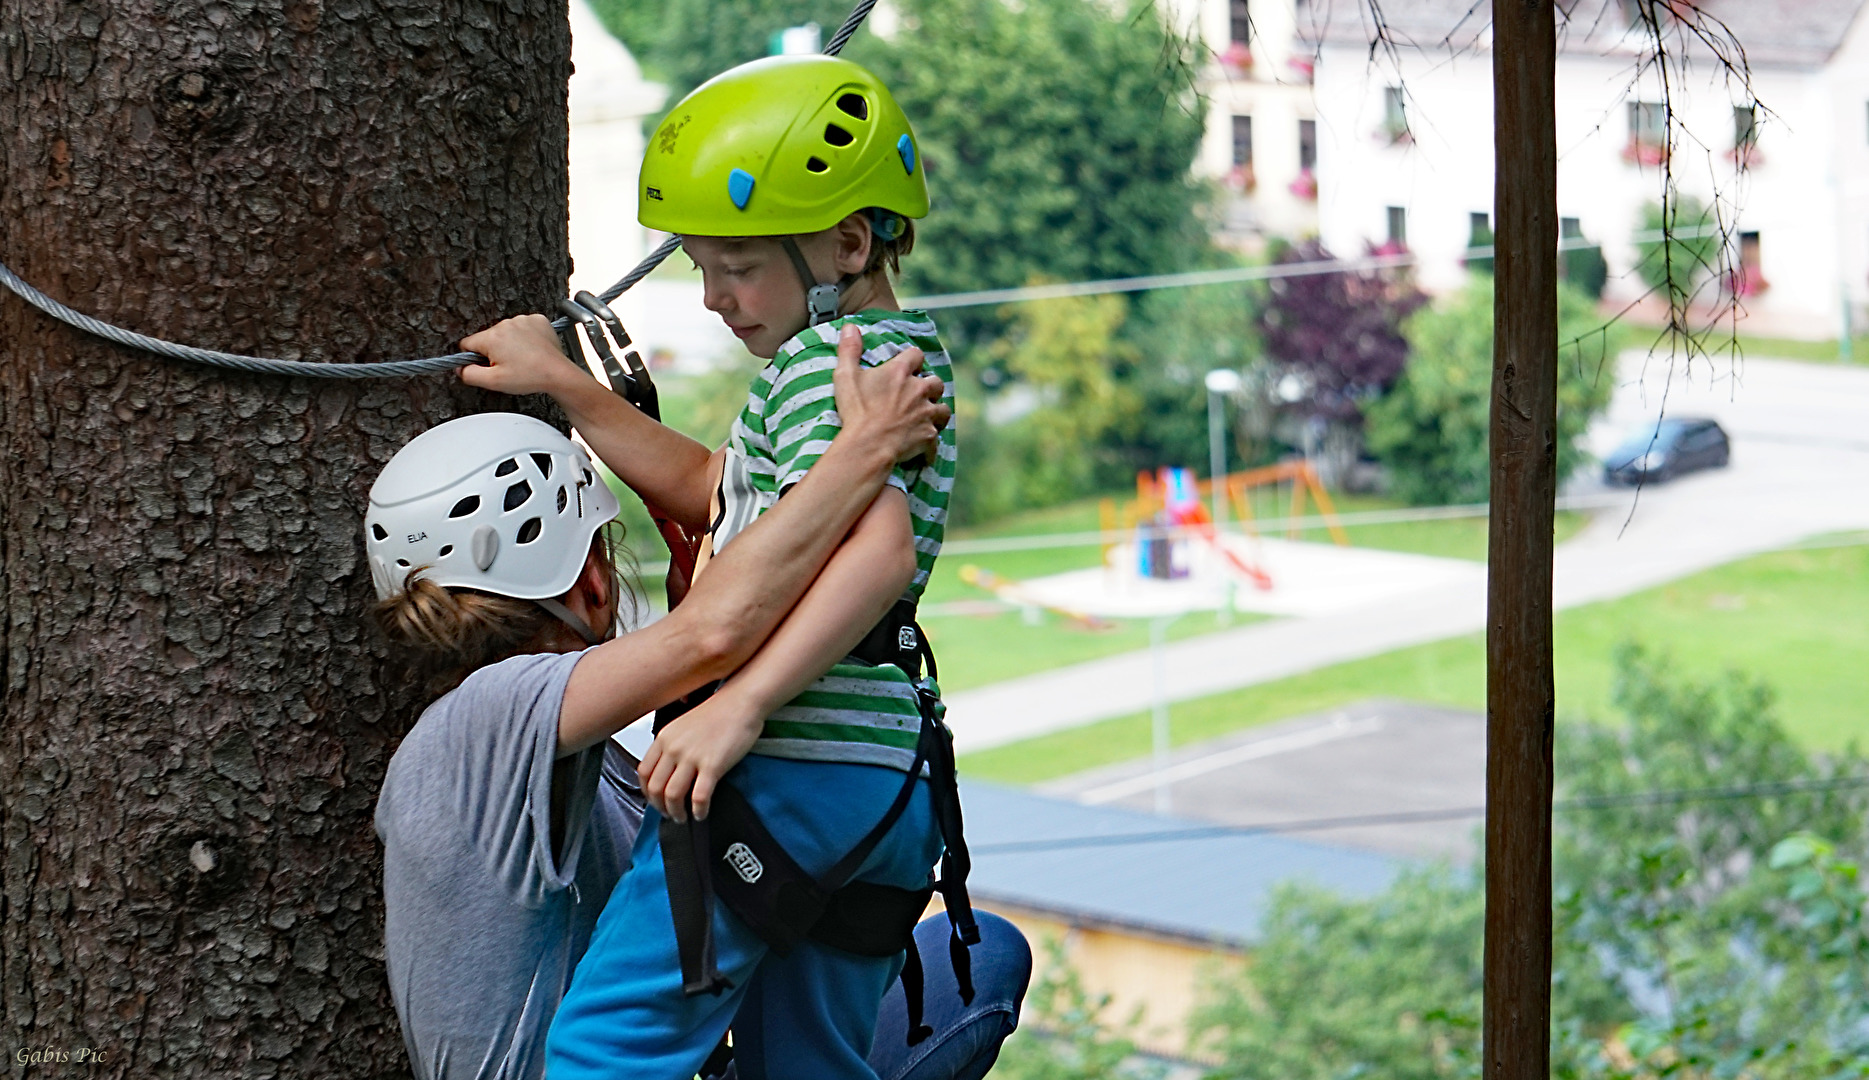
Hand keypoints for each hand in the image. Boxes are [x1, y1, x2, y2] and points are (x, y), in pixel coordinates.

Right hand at [458, 314, 583, 397]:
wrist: (558, 373)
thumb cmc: (529, 377)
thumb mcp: (493, 382)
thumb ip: (469, 374)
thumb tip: (459, 368)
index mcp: (492, 337)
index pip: (467, 343)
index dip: (474, 357)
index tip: (487, 366)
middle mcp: (506, 323)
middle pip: (488, 337)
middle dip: (493, 351)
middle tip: (509, 365)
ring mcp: (523, 320)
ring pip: (506, 332)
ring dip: (510, 343)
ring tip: (523, 359)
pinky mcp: (538, 320)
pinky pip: (523, 327)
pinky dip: (525, 336)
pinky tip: (531, 349)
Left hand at [638, 689, 766, 822]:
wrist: (741, 702)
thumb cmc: (718, 712)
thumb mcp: (684, 725)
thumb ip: (672, 746)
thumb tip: (668, 771)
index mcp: (664, 737)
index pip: (643, 772)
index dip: (647, 792)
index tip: (655, 800)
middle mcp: (674, 747)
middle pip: (655, 788)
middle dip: (661, 808)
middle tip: (670, 814)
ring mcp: (692, 757)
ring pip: (673, 796)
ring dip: (677, 813)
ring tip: (684, 817)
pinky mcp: (713, 765)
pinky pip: (699, 797)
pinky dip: (699, 811)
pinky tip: (702, 813)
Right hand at [832, 324, 949, 464]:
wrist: (868, 445)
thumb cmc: (856, 411)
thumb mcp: (845, 376)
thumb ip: (849, 350)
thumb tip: (849, 326)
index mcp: (900, 372)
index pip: (916, 354)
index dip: (913, 359)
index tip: (907, 366)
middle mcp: (918, 390)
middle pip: (935, 382)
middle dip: (930, 387)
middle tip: (918, 394)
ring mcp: (926, 413)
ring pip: (943, 410)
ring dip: (937, 412)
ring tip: (928, 417)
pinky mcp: (929, 436)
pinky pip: (935, 440)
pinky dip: (931, 446)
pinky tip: (926, 451)